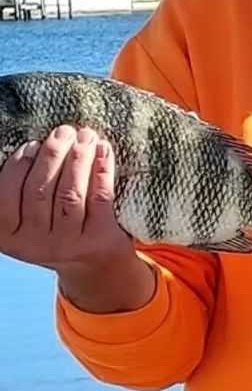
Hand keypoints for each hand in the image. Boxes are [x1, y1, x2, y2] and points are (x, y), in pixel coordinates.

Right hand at [0, 127, 135, 277]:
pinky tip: (103, 149)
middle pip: (39, 191)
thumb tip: (31, 146)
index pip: (5, 193)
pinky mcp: (97, 238)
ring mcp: (66, 243)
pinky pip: (100, 198)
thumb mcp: (25, 213)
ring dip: (78, 158)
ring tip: (85, 136)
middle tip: (64, 131)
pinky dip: (102, 169)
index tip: (33, 143)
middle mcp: (32, 243)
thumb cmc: (53, 222)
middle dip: (52, 154)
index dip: (19, 164)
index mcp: (6, 233)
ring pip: (70, 194)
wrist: (92, 258)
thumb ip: (20, 187)